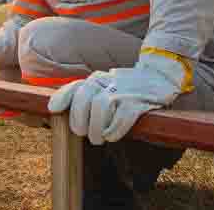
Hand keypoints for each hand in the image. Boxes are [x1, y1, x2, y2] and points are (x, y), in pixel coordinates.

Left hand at [47, 52, 186, 144]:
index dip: (62, 98)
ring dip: (96, 127)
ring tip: (98, 138)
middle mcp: (107, 82)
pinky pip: (123, 116)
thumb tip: (59, 109)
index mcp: (96, 79)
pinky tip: (112, 136)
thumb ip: (85, 95)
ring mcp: (123, 90)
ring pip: (101, 106)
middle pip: (84, 98)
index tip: (54, 110)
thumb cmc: (126, 86)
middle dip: (79, 120)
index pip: (75, 86)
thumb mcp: (104, 86)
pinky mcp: (139, 101)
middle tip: (83, 134)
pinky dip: (114, 129)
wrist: (159, 74)